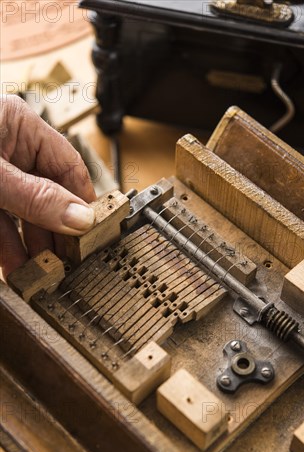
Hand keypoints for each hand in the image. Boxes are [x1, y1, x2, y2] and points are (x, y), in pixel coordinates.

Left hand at [0, 94, 96, 278]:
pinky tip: (14, 265)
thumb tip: (80, 219)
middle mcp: (8, 148)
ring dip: (29, 245)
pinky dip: (6, 243)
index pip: (68, 166)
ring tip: (40, 272)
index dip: (83, 200)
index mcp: (19, 126)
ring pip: (22, 212)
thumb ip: (35, 198)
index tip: (94, 231)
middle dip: (55, 231)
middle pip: (47, 194)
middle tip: (67, 262)